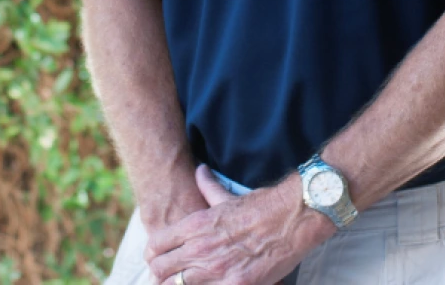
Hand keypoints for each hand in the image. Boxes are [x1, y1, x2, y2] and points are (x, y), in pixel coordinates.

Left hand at [144, 165, 332, 284]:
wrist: (291, 217)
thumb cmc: (260, 205)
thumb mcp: (228, 195)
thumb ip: (208, 186)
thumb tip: (199, 171)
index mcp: (196, 225)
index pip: (156, 246)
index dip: (153, 254)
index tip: (157, 257)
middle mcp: (200, 249)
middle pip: (160, 271)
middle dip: (160, 274)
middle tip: (169, 274)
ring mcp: (216, 271)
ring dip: (179, 284)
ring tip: (186, 281)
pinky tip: (211, 283)